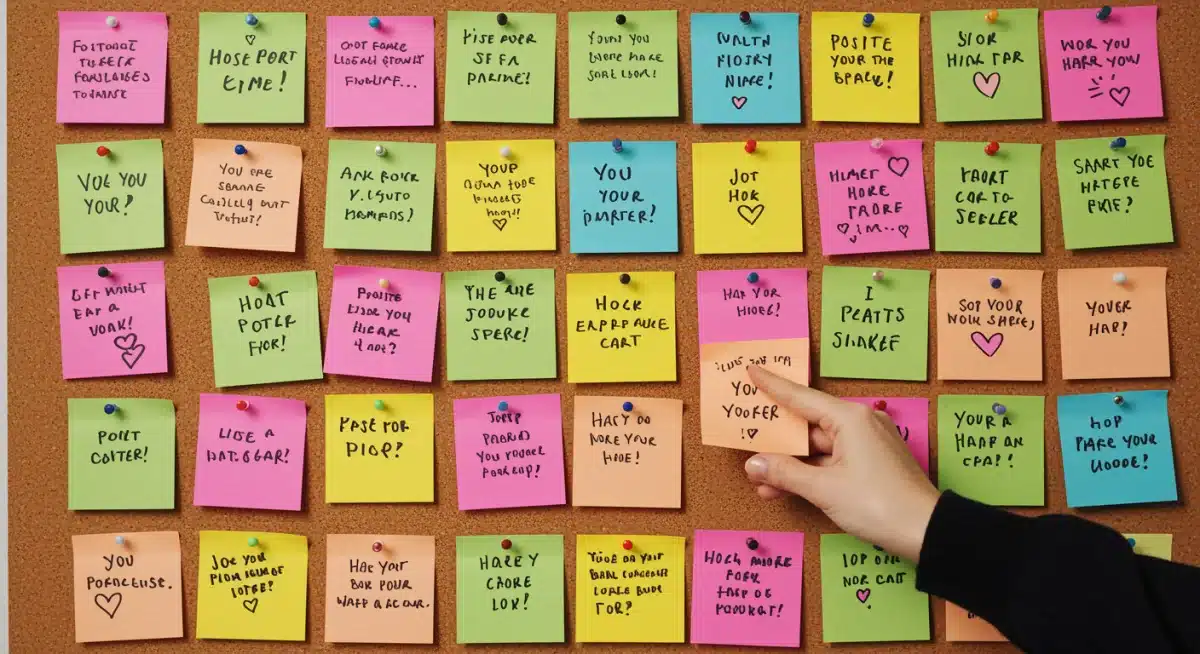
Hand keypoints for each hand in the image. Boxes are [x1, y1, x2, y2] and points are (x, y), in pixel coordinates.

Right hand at [743, 365, 939, 561]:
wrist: (926, 532)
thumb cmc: (879, 504)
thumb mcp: (824, 489)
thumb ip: (785, 473)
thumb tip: (754, 464)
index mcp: (850, 419)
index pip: (801, 397)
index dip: (774, 385)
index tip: (753, 370)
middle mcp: (859, 424)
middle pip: (808, 425)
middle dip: (777, 440)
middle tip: (746, 437)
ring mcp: (867, 444)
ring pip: (818, 448)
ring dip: (790, 464)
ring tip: (760, 480)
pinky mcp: (871, 464)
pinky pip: (831, 461)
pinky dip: (809, 472)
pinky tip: (783, 488)